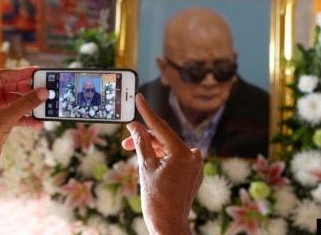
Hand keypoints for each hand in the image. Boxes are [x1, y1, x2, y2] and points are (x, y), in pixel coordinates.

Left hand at [0, 67, 48, 188]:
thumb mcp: (6, 119)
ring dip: (28, 106)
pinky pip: (15, 117)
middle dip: (26, 90)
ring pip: (14, 104)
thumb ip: (25, 104)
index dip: (19, 73)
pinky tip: (36, 124)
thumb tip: (43, 92)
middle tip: (41, 90)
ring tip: (42, 107)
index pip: (1, 77)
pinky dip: (26, 119)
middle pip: (9, 89)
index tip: (36, 72)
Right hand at [122, 94, 202, 233]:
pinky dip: (163, 156)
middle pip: (165, 138)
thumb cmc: (156, 200)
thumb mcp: (145, 167)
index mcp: (182, 153)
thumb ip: (141, 143)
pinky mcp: (193, 172)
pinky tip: (150, 159)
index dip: (147, 112)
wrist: (169, 225)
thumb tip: (135, 126)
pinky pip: (176, 157)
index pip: (161, 127)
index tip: (139, 98)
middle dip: (145, 138)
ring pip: (170, 148)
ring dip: (153, 148)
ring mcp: (195, 165)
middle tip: (125, 140)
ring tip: (134, 152)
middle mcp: (193, 156)